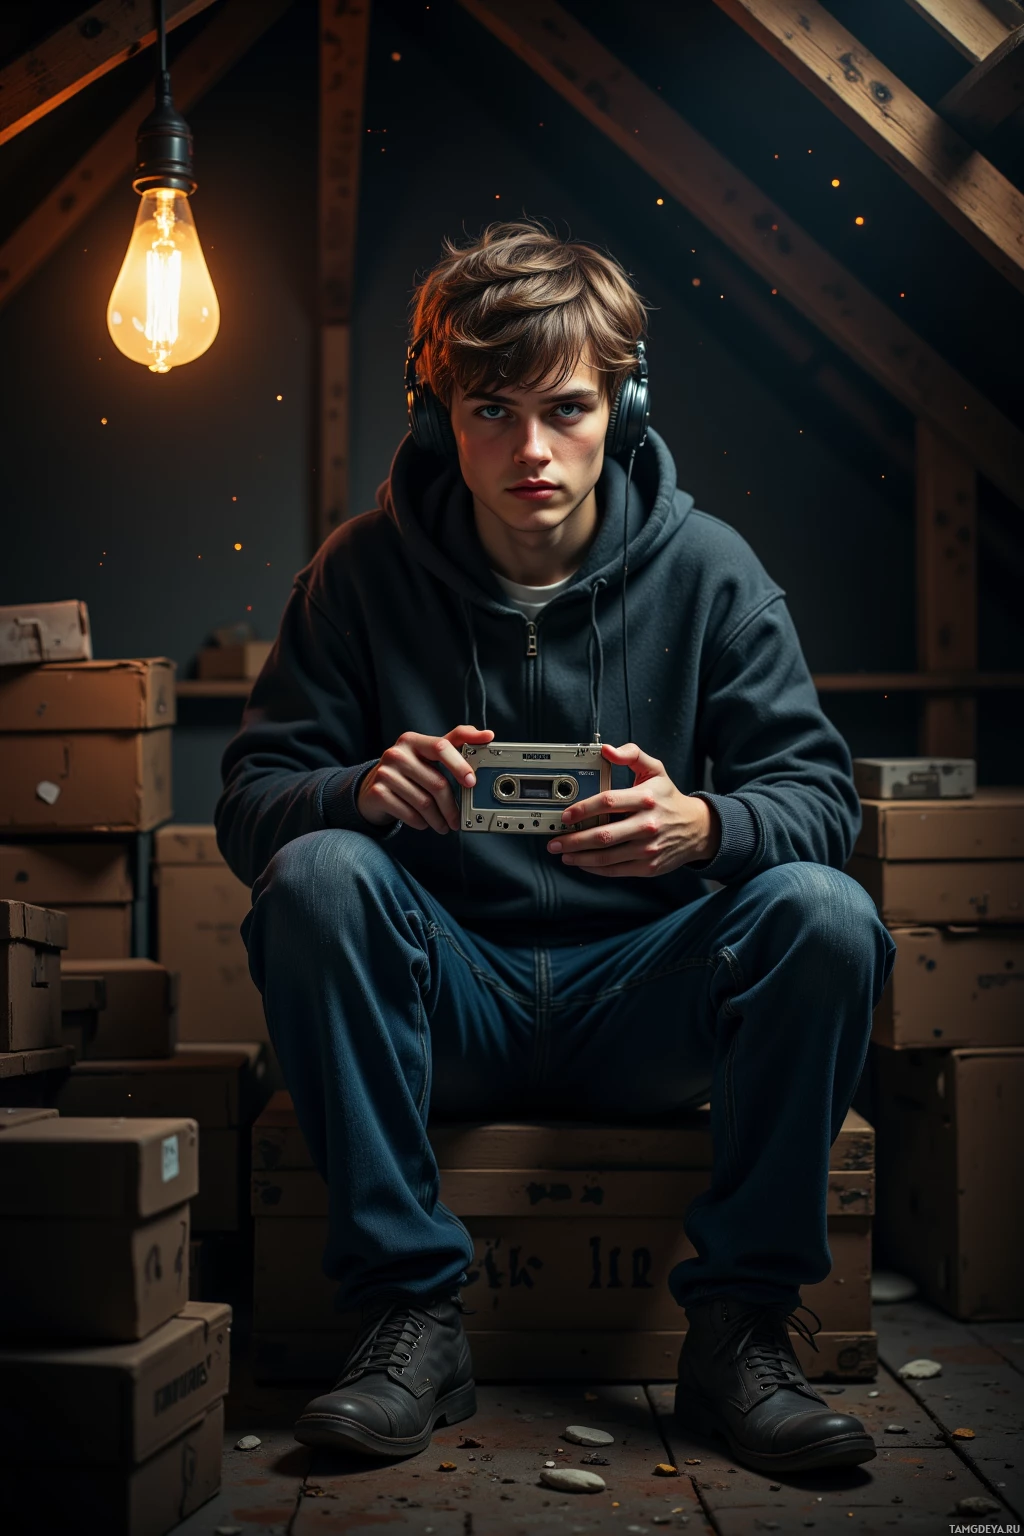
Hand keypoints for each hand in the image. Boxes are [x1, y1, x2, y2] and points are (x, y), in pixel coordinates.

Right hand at [357, 725, 494, 832]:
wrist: (370, 790)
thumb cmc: (406, 772)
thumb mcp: (426, 755)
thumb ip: (455, 743)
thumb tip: (487, 734)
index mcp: (413, 741)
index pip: (441, 746)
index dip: (459, 764)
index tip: (472, 781)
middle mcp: (397, 754)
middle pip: (436, 783)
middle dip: (451, 806)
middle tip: (458, 820)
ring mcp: (385, 773)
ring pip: (424, 802)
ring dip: (438, 819)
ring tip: (443, 825)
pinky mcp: (378, 793)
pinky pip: (409, 813)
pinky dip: (421, 822)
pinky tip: (424, 823)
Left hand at [545, 741, 720, 876]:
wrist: (698, 829)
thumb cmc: (669, 798)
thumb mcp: (655, 769)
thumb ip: (631, 755)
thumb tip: (606, 749)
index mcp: (646, 798)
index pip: (608, 802)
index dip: (583, 809)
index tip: (566, 815)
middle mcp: (647, 824)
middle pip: (603, 835)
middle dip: (573, 840)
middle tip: (555, 841)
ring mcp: (648, 848)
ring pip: (606, 857)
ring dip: (579, 857)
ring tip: (563, 853)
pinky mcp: (648, 866)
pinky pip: (616, 870)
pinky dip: (595, 869)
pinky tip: (582, 863)